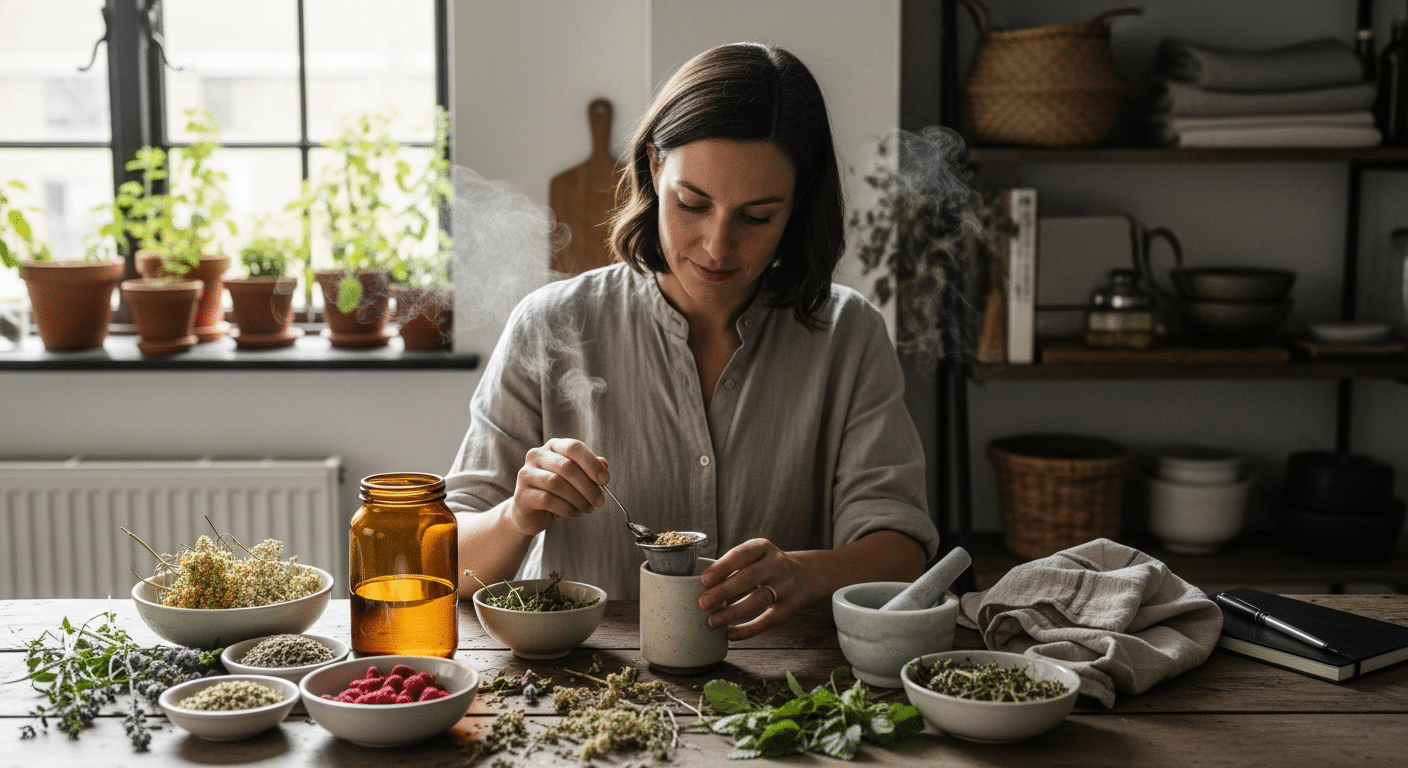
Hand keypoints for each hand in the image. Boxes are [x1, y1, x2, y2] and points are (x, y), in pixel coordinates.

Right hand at [505, 438, 608, 536]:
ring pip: (556, 483)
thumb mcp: (576, 480)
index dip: (592, 463)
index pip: (574, 447)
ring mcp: (526, 474)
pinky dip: (566, 508)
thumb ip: (589, 470)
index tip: (606, 480)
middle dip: (587, 486)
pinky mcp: (521, 495)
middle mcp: (536, 456)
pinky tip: (575, 513)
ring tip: (588, 508)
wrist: (531, 514)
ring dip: (578, 498)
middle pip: (566, 466)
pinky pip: (547, 500)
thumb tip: (604, 464)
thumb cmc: (557, 492)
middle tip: (600, 501)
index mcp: (553, 446)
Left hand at [697, 538, 812, 640]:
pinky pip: (769, 620)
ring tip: (712, 621)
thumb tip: (702, 588)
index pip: (742, 554)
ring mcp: (786, 585)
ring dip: (733, 611)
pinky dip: (749, 629)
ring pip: (759, 599)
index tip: (705, 580)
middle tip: (703, 603)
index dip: (723, 566)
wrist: (809, 574)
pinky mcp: (791, 606)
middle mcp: (777, 564)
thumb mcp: (756, 556)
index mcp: (763, 547)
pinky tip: (731, 634)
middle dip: (724, 590)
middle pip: (750, 577)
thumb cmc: (768, 566)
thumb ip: (734, 567)